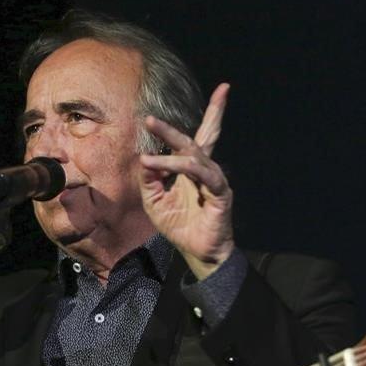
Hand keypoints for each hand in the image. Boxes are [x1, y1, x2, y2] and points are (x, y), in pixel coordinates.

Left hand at [138, 83, 233, 279]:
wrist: (198, 252)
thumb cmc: (179, 226)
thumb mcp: (155, 202)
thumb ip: (149, 180)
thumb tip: (144, 158)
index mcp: (190, 169)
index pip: (191, 139)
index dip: (191, 120)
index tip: (161, 113)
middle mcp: (204, 169)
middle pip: (198, 137)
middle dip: (171, 129)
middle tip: (149, 119)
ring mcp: (214, 179)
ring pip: (192, 157)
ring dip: (168, 156)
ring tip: (146, 159)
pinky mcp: (221, 193)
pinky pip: (204, 175)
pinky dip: (184, 168)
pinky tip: (167, 167)